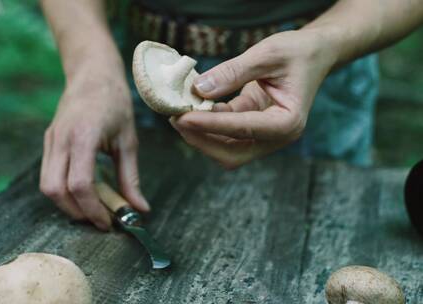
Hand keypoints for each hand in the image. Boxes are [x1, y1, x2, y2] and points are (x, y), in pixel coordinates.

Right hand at [40, 63, 149, 230]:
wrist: (92, 73)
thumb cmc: (115, 102)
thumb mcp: (128, 140)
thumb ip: (131, 177)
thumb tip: (139, 210)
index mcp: (83, 136)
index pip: (80, 184)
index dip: (93, 209)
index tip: (108, 223)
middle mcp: (61, 139)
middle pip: (55, 190)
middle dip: (77, 212)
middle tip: (100, 219)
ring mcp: (50, 140)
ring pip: (47, 185)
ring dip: (67, 204)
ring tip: (92, 207)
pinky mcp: (48, 141)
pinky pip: (47, 175)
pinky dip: (63, 190)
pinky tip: (83, 191)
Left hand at [170, 29, 335, 168]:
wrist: (314, 54)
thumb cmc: (297, 52)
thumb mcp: (266, 54)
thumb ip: (232, 72)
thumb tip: (199, 89)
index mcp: (288, 122)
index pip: (243, 130)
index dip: (210, 125)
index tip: (183, 117)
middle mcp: (277, 136)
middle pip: (231, 154)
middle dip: (201, 139)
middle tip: (175, 118)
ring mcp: (264, 136)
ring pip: (224, 148)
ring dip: (200, 134)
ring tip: (178, 111)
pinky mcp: (252, 128)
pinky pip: (224, 132)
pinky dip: (206, 122)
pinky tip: (192, 105)